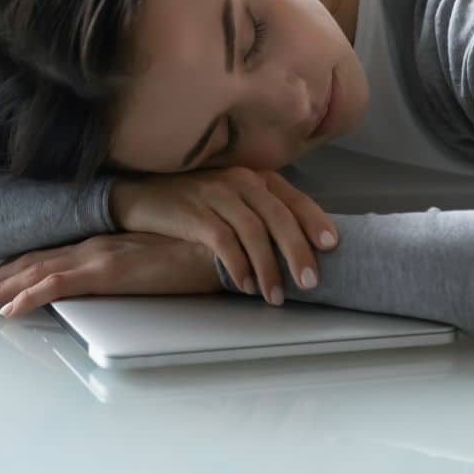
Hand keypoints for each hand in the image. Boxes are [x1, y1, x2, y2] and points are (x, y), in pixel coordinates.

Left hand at [0, 232, 221, 318]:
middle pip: (35, 261)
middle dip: (0, 278)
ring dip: (3, 289)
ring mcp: (99, 256)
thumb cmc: (195, 252)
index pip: (52, 254)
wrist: (219, 245)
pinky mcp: (108, 271)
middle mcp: (95, 245)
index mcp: (105, 242)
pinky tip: (10, 310)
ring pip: (37, 272)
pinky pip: (57, 286)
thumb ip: (133, 268)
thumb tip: (122, 280)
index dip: (20, 267)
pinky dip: (29, 296)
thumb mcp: (155, 260)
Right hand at [108, 167, 337, 306]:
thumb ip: (260, 213)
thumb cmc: (194, 201)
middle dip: (297, 251)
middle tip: (309, 282)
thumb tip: (295, 248)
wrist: (141, 194)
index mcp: (255, 177)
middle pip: (279, 216)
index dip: (315, 221)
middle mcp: (240, 181)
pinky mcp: (194, 212)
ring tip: (275, 295)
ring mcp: (216, 194)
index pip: (293, 199)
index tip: (331, 245)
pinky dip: (238, 265)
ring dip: (268, 267)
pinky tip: (244, 285)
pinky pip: (223, 241)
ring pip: (253, 231)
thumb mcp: (232, 199)